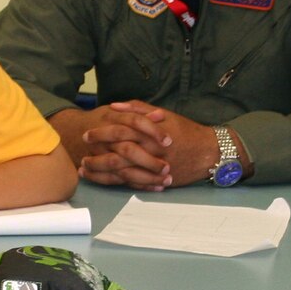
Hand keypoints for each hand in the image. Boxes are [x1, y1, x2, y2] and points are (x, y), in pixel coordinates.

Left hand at [69, 102, 219, 188]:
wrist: (208, 152)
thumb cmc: (185, 131)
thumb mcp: (163, 114)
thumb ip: (138, 109)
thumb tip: (114, 106)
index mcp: (150, 132)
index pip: (120, 131)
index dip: (101, 133)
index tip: (87, 132)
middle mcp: (151, 151)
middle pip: (117, 153)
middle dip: (97, 154)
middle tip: (82, 152)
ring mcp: (153, 167)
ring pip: (122, 172)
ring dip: (101, 171)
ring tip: (85, 168)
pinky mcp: (156, 180)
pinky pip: (131, 183)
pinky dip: (114, 182)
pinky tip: (101, 180)